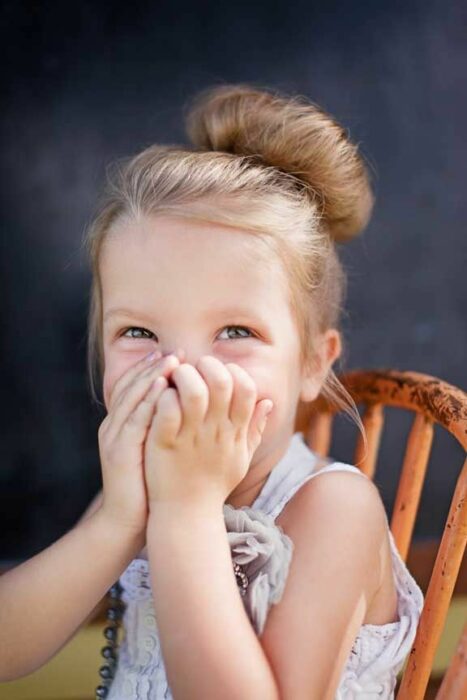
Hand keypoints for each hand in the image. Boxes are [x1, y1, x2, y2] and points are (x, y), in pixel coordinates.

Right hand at [97, 351, 181, 536]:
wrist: (127, 520)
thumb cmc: (148, 484)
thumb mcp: (155, 448)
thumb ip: (165, 424)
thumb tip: (187, 402)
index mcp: (121, 424)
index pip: (134, 386)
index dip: (152, 368)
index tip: (174, 354)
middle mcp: (114, 425)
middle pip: (131, 386)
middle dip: (153, 366)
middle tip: (175, 351)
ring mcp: (114, 438)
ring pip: (132, 398)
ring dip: (151, 377)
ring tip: (171, 361)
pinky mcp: (120, 452)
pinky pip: (135, 421)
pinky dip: (149, 402)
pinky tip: (164, 389)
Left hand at [143, 355, 273, 505]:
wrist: (187, 515)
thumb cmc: (213, 484)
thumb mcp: (241, 457)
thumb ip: (255, 428)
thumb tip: (268, 402)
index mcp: (235, 431)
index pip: (246, 387)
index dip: (232, 371)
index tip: (216, 373)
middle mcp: (216, 431)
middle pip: (221, 382)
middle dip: (206, 365)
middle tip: (191, 368)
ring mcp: (191, 437)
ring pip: (192, 392)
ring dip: (182, 376)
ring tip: (173, 377)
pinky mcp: (165, 444)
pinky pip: (167, 410)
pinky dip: (162, 395)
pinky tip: (159, 395)